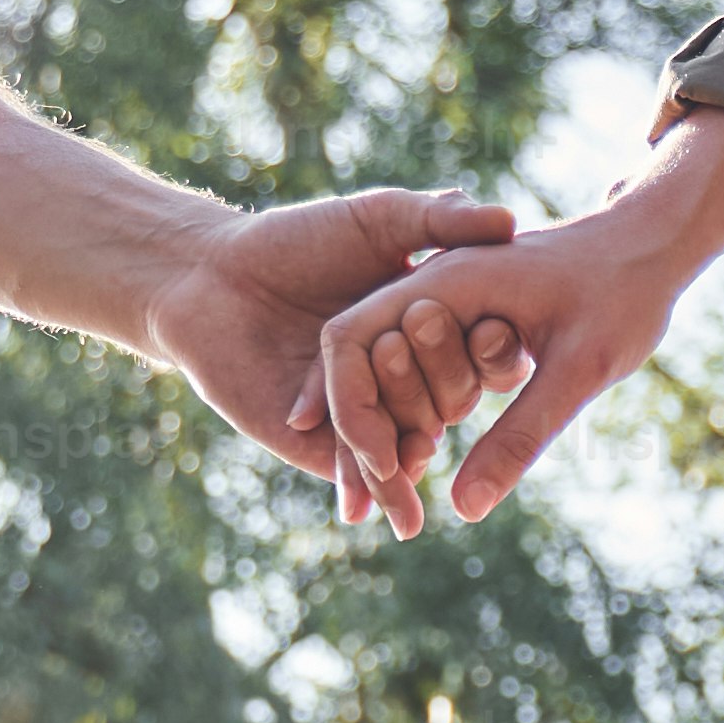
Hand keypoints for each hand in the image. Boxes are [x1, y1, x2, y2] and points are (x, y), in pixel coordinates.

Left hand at [136, 188, 517, 481]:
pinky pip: (359, 471)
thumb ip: (442, 216)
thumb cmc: (298, 238)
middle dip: (446, 393)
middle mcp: (403, 379)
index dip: (495, 353)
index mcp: (427, 331)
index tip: (505, 337)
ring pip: (408, 446)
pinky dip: (378, 490)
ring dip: (415, 452)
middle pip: (447, 405)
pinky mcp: (322, 444)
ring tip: (424, 451)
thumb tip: (509, 220)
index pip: (478, 357)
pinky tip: (399, 506)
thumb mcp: (382, 217)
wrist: (214, 277)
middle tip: (426, 357)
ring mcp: (367, 415)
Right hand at [293, 112, 723, 538]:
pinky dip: (407, 420)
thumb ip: (519, 435)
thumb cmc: (625, 294)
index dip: (350, 412)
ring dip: (379, 433)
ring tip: (386, 500)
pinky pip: (414, 375)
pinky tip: (415, 466)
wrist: (652, 246)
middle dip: (359, 436)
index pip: (349, 341)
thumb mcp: (580, 369)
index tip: (384, 470)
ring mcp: (441, 304)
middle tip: (369, 510)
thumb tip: (464, 509)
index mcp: (443, 281)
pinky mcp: (458, 323)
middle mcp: (429, 287)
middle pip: (358, 366)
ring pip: (382, 374)